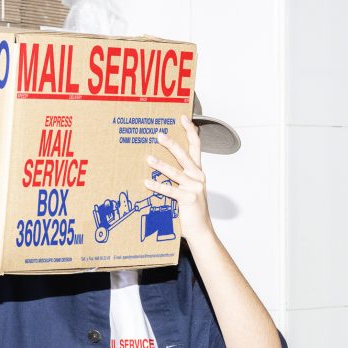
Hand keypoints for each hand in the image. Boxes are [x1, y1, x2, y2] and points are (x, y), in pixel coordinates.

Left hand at [143, 114, 213, 245]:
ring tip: (148, 158)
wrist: (200, 230)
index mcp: (198, 172)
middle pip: (184, 155)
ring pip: (175, 172)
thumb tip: (159, 165)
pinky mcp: (188, 199)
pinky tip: (147, 182)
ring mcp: (194, 188)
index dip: (190, 131)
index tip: (182, 118)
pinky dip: (157, 186)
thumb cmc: (191, 210)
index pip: (196, 146)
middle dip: (171, 143)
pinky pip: (170, 190)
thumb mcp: (188, 189)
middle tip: (158, 134)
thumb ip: (179, 177)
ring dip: (160, 164)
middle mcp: (198, 177)